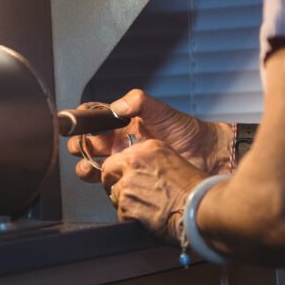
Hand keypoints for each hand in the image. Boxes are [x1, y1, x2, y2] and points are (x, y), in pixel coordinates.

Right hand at [66, 89, 231, 183]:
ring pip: (92, 165)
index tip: (78, 123)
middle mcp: (118, 142)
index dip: (81, 120)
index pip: (92, 119)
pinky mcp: (131, 179)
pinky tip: (106, 178)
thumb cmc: (185, 130)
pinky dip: (102, 182)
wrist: (206, 154)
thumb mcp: (161, 110)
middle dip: (78, 145)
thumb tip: (115, 107)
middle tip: (82, 147)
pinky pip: (109, 182)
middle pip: (85, 144)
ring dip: (85, 166)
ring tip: (90, 166)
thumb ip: (138, 102)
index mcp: (121, 123)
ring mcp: (123, 162)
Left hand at [101, 140, 207, 242]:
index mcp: (147, 148)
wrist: (201, 208)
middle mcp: (133, 161)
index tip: (127, 178)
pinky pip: (121, 212)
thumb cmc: (196, 190)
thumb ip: (150, 163)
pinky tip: (148, 218)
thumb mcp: (173, 163)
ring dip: (126, 203)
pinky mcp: (126, 203)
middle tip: (130, 195)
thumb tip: (139, 172)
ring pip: (115, 194)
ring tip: (147, 208)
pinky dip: (131, 217)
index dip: (122, 170)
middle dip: (114, 183)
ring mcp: (127, 183)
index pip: (120, 157)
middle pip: (109, 172)